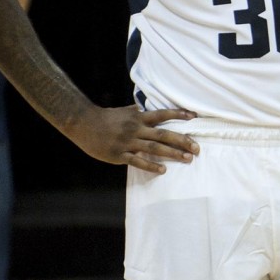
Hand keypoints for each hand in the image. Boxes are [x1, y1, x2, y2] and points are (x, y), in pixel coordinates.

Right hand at [71, 105, 198, 171]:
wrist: (83, 124)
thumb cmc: (105, 118)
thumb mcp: (124, 112)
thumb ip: (138, 113)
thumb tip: (148, 109)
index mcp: (138, 117)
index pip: (162, 114)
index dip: (178, 114)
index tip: (194, 117)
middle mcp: (136, 128)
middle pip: (163, 134)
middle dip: (182, 140)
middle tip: (197, 148)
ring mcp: (128, 142)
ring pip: (155, 148)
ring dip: (172, 154)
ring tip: (187, 159)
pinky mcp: (119, 154)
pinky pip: (138, 161)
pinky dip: (151, 165)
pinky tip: (163, 170)